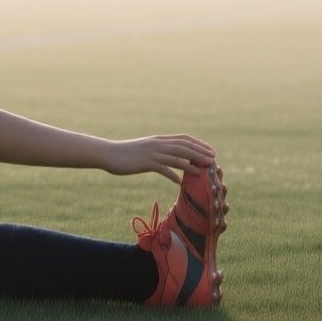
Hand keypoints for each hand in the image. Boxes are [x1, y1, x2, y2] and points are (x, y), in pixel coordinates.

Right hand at [100, 134, 216, 183]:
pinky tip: (180, 182)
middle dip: (200, 152)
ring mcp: (151, 153)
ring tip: (203, 170)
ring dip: (191, 163)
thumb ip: (157, 151)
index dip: (198, 144)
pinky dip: (172, 174)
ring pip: (176, 156)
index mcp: (159, 140)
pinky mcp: (145, 163)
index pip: (183, 139)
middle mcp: (157, 144)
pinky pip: (162, 168)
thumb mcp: (145, 149)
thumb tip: (169, 157)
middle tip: (213, 159)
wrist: (108, 153)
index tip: (210, 150)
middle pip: (183, 146)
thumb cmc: (126, 153)